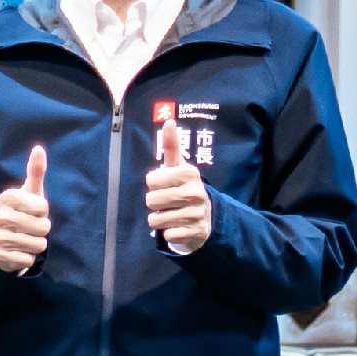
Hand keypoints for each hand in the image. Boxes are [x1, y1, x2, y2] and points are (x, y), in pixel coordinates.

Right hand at [0, 145, 50, 273]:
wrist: (4, 238)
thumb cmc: (24, 211)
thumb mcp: (31, 192)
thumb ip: (36, 171)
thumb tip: (38, 149)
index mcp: (7, 197)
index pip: (42, 206)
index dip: (44, 211)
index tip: (35, 210)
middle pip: (42, 226)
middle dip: (43, 229)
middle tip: (33, 227)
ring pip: (37, 244)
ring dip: (37, 244)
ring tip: (28, 239)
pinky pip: (27, 259)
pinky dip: (28, 258)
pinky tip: (20, 251)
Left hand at [146, 126, 212, 255]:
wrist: (206, 217)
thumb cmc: (184, 187)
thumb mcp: (178, 168)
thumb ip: (171, 146)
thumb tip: (168, 121)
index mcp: (189, 173)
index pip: (151, 180)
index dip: (154, 184)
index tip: (165, 184)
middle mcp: (195, 192)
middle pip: (151, 200)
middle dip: (155, 203)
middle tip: (168, 202)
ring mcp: (196, 213)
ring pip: (155, 220)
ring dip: (159, 219)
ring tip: (172, 214)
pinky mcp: (196, 232)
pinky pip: (167, 235)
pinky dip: (169, 233)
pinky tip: (179, 226)